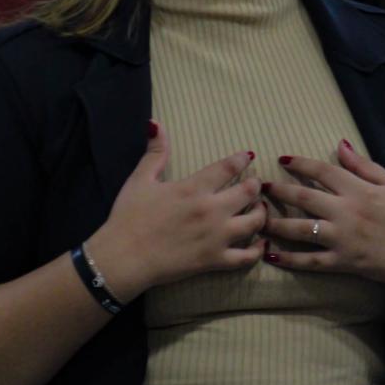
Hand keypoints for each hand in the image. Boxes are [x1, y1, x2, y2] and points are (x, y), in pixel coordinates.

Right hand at [87, 120, 265, 300]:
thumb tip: (155, 124)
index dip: (242, 159)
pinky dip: (258, 249)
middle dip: (255, 185)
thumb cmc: (128, 217)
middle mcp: (211, 210)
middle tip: (254, 185)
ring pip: (254, 222)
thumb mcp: (140, 180)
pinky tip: (261, 242)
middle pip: (248, 192)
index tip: (248, 156)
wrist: (123, 258)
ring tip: (258, 209)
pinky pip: (246, 256)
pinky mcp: (215, 260)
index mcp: (193, 188)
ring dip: (261, 213)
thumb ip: (155, 153)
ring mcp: (216, 237)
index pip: (228, 167)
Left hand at [263, 139, 384, 289]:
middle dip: (278, 191)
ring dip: (276, 224)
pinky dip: (290, 260)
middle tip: (259, 188)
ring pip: (301, 229)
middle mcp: (347, 212)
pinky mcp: (344, 263)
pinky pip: (311, 261)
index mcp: (359, 190)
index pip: (322, 171)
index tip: (282, 160)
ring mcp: (344, 239)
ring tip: (258, 219)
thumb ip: (363, 165)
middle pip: (303, 198)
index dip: (299, 164)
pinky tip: (271, 256)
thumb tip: (340, 144)